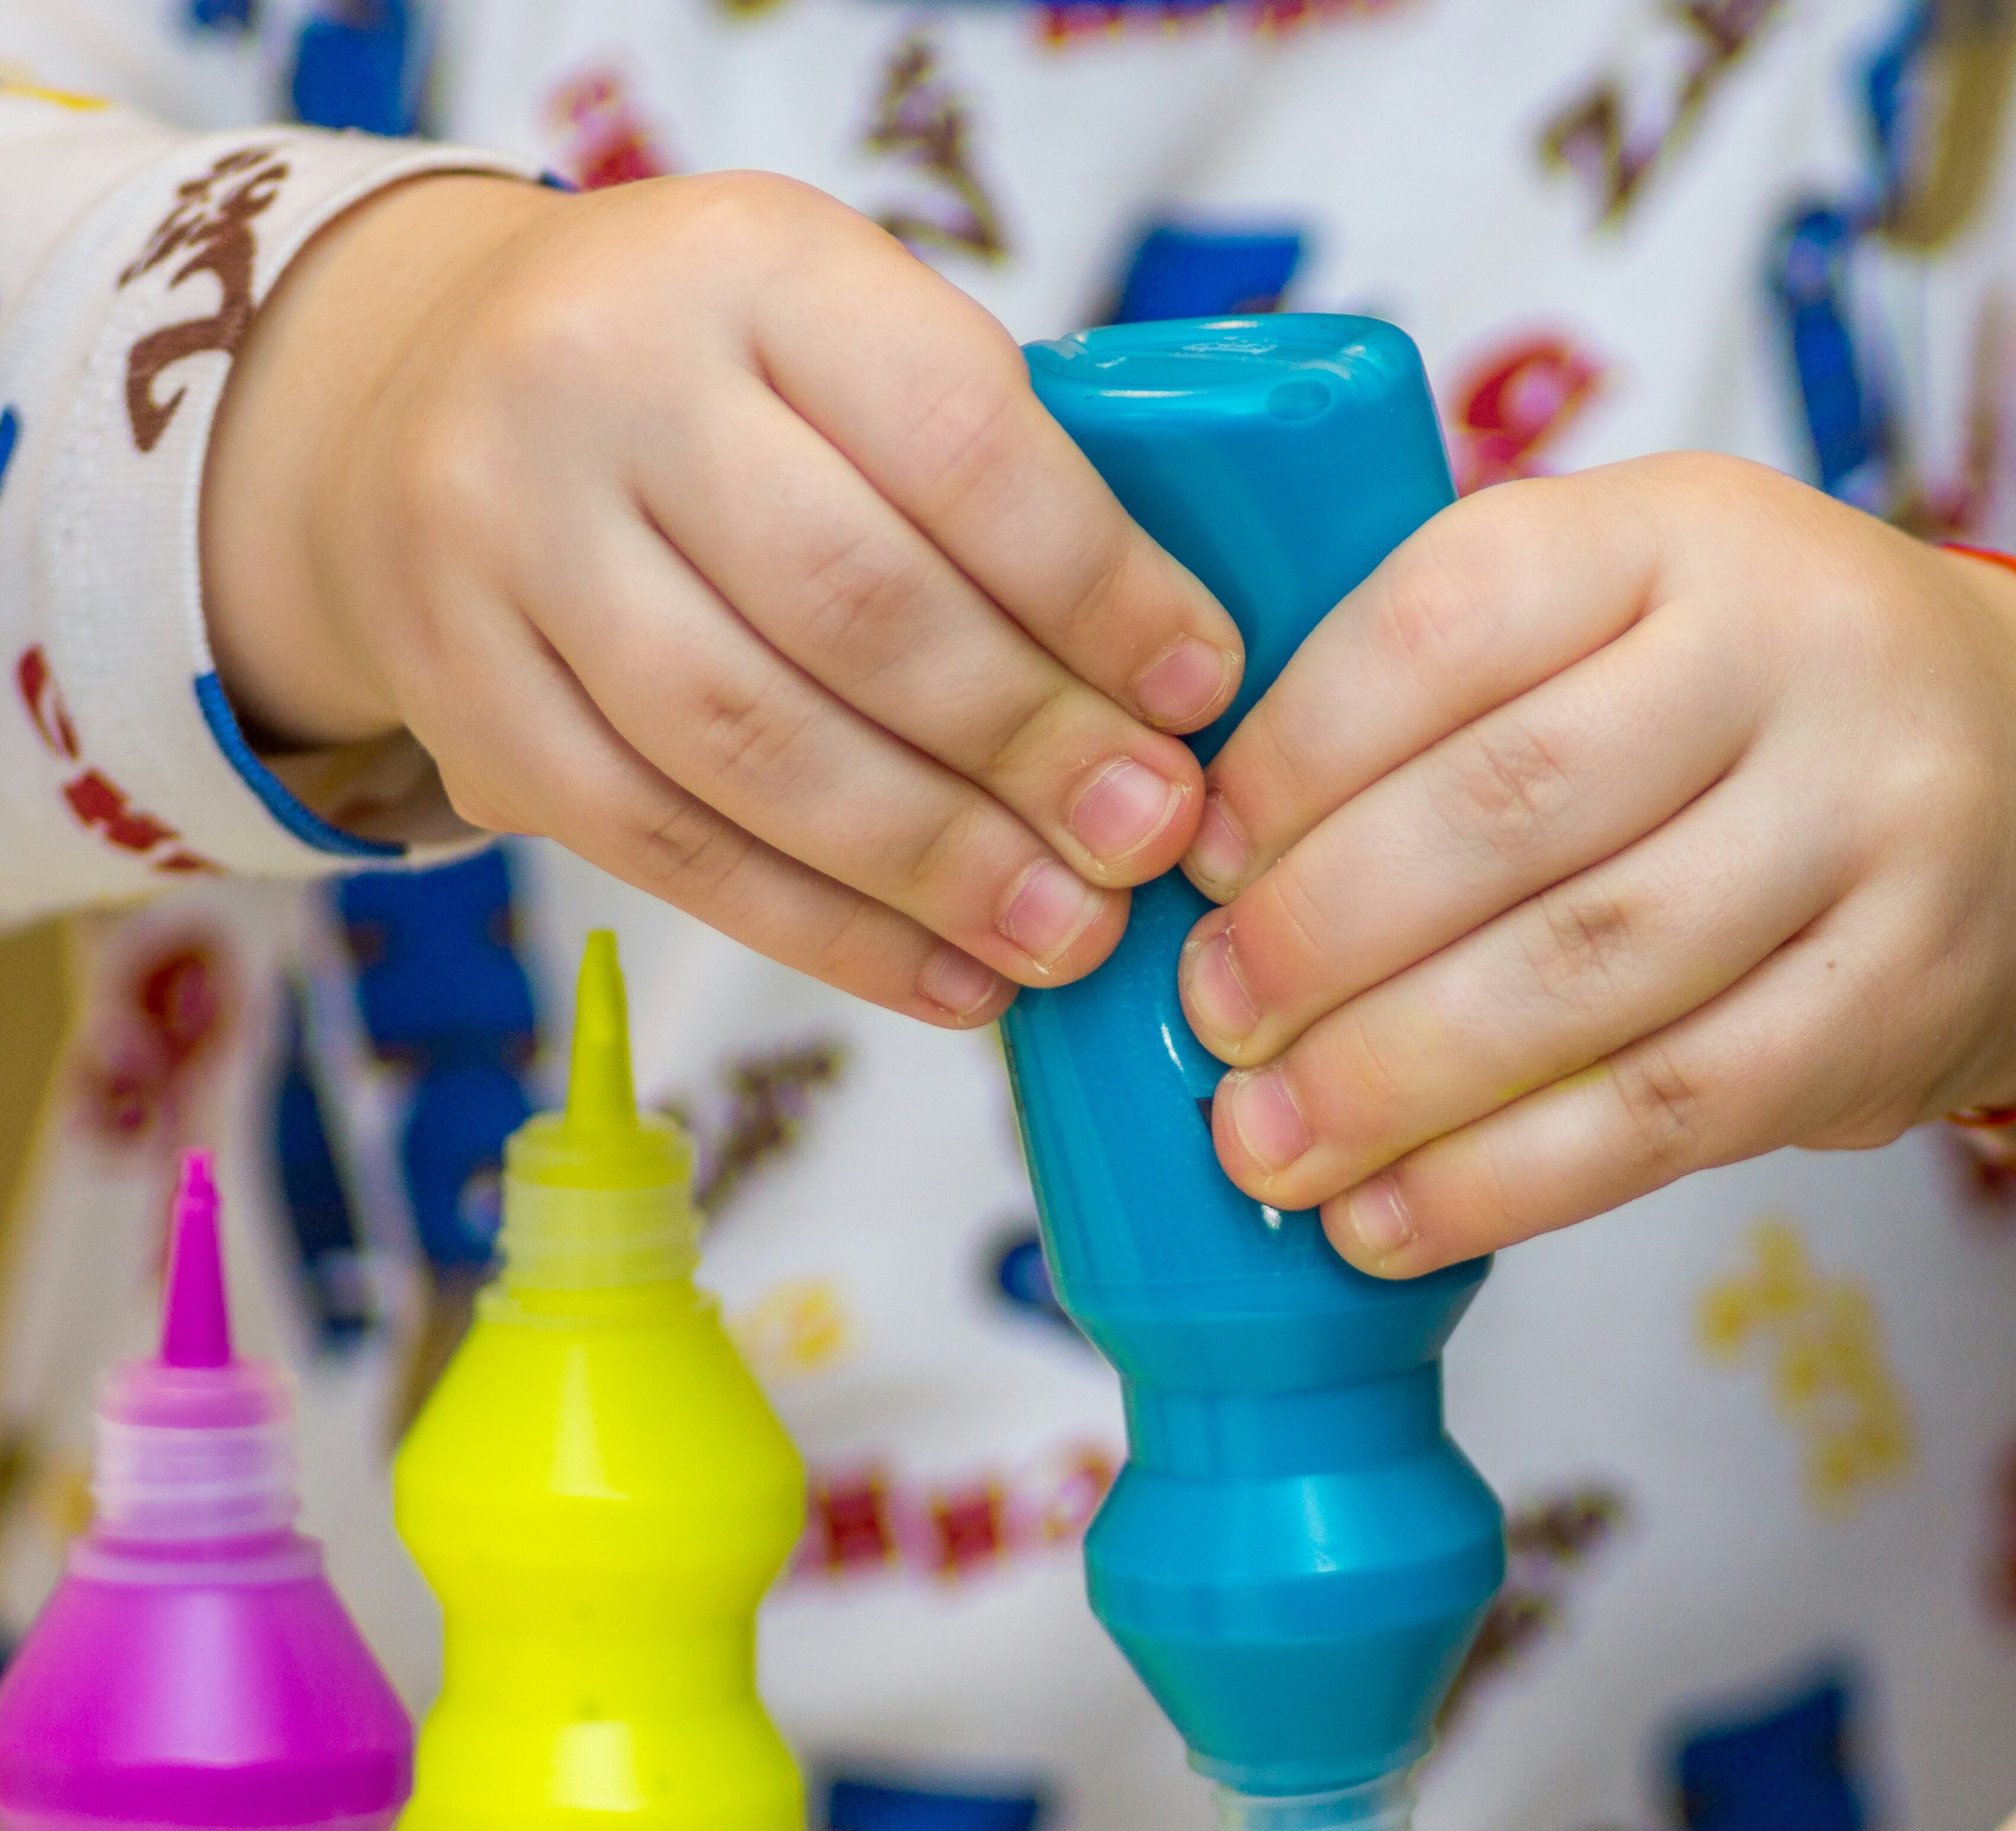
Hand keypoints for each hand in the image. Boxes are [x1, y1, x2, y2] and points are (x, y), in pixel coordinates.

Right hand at [204, 172, 1239, 1025]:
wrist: (418, 393)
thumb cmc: (714, 386)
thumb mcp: (841, 342)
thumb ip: (985, 476)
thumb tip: (1164, 697)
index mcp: (751, 264)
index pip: (955, 436)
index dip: (1095, 584)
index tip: (1197, 690)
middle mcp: (603, 380)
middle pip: (854, 605)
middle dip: (1028, 747)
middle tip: (1150, 841)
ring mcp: (505, 540)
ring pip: (751, 745)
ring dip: (937, 867)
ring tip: (1066, 933)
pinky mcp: (462, 695)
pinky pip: (663, 847)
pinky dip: (826, 935)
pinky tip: (948, 981)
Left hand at [1173, 453, 2015, 1274]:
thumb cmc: (1741, 714)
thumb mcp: (1621, 619)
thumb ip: (1446, 698)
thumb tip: (1210, 865)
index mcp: (1677, 526)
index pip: (1447, 617)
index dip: (1295, 755)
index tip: (1198, 862)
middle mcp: (1797, 647)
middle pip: (1507, 808)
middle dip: (1322, 935)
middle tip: (1212, 1022)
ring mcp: (1873, 823)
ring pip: (1583, 973)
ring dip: (1390, 1081)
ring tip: (1265, 1144)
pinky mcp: (1900, 996)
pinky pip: (1668, 1108)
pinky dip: (1504, 1181)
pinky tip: (1387, 1223)